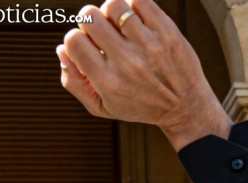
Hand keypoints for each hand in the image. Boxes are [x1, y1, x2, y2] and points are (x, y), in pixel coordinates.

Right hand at [58, 0, 231, 150]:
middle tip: (103, 32)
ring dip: (112, 11)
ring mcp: (148, 46)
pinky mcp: (167, 32)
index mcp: (108, 82)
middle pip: (90, 17)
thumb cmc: (140, 106)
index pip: (73, 41)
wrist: (186, 107)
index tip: (88, 45)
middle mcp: (127, 63)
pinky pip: (139, 0)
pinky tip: (136, 20)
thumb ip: (75, 83)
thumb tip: (61, 50)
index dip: (76, 38)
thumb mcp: (103, 107)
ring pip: (114, 5)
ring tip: (119, 25)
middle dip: (91, 21)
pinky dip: (134, 5)